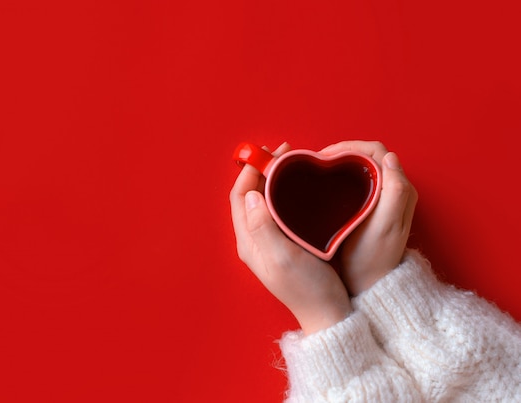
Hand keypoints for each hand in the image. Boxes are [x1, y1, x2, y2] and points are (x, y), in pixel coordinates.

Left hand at [230, 143, 350, 334]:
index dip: (251, 171)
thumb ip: (263, 226)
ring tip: (292, 164)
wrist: (328, 313)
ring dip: (274, 180)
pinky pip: (278, 210)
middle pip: (250, 196)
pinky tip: (301, 188)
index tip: (269, 153)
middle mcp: (254, 239)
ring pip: (264, 201)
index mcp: (249, 241)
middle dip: (263, 170)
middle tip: (285, 153)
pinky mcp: (284, 243)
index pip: (239, 197)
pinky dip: (285, 193)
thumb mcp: (283, 257)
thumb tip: (252, 194)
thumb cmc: (307, 288)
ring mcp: (268, 242)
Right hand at [320, 141, 417, 295]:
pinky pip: (356, 183)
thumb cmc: (373, 259)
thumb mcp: (385, 227)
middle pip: (367, 157)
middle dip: (342, 153)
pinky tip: (324, 186)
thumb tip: (390, 158)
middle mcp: (394, 190)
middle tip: (317, 162)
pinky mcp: (370, 209)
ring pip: (361, 169)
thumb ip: (393, 191)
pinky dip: (340, 178)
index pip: (376, 151)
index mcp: (400, 189)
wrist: (369, 285)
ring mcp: (382, 199)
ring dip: (340, 164)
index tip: (325, 156)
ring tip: (318, 171)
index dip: (350, 147)